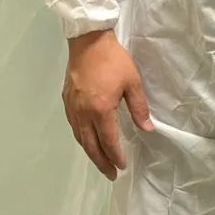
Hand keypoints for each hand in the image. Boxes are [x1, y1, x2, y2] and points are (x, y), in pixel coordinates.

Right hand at [62, 30, 153, 179]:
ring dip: (90, 152)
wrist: (88, 40)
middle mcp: (83, 113)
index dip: (115, 156)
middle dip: (101, 162)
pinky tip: (87, 140)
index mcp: (100, 110)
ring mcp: (72, 107)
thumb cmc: (113, 60)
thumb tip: (147, 130)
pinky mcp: (66, 100)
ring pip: (79, 137)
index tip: (122, 167)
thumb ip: (139, 109)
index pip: (108, 141)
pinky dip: (81, 138)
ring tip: (100, 161)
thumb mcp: (133, 83)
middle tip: (111, 174)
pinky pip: (73, 126)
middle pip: (90, 145)